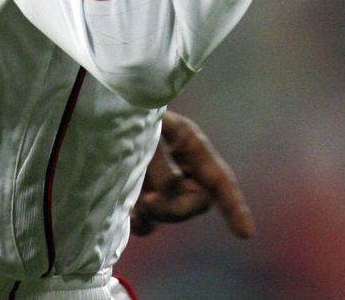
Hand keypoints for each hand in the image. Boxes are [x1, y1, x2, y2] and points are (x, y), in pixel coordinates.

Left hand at [130, 111, 254, 238]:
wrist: (98, 111)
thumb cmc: (126, 110)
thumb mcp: (149, 129)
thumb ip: (160, 161)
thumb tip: (169, 193)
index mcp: (191, 144)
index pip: (221, 180)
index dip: (234, 206)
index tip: (246, 234)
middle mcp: (182, 166)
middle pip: (195, 203)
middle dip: (174, 208)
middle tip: (145, 201)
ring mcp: (163, 183)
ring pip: (171, 215)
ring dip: (153, 214)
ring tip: (132, 198)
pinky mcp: (142, 196)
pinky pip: (149, 223)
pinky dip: (139, 221)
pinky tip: (125, 210)